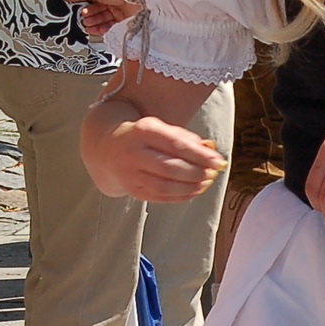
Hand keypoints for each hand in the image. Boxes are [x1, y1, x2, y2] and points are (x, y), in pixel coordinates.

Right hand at [63, 0, 138, 40]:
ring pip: (104, 20)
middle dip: (90, 17)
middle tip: (83, 20)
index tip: (78, 12)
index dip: (85, 7)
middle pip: (98, 12)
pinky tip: (95, 31)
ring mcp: (118, 11)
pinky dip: (103, 29)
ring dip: (95, 23)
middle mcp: (111, 2)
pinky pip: (112, 26)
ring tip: (87, 26)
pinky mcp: (124, 20)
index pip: (92, 2)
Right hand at [85, 112, 224, 201]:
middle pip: (170, 168)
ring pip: (165, 186)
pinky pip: (159, 197)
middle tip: (213, 173)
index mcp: (142, 131)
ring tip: (205, 183)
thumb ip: (186, 138)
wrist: (106, 146)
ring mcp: (129, 174)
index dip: (200, 155)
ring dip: (190, 187)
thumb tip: (212, 152)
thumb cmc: (143, 136)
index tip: (218, 161)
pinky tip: (193, 191)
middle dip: (196, 173)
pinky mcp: (131, 189)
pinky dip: (180, 196)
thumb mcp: (161, 128)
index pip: (175, 145)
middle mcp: (133, 153)